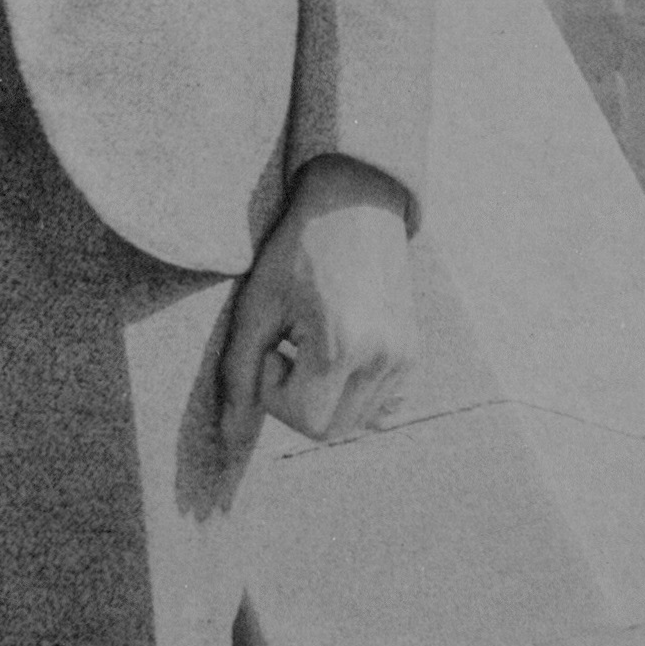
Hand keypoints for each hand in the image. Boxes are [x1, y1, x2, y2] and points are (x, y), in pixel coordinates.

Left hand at [215, 155, 419, 462]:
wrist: (353, 208)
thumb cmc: (294, 254)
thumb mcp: (254, 310)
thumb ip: (238, 376)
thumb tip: (228, 437)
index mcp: (344, 346)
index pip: (305, 421)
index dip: (274, 393)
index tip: (272, 348)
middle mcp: (386, 357)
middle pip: (332, 429)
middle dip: (298, 400)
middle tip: (288, 348)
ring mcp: (408, 357)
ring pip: (356, 421)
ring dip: (324, 395)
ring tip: (311, 343)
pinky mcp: (415, 353)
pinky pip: (381, 406)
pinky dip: (352, 393)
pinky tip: (337, 351)